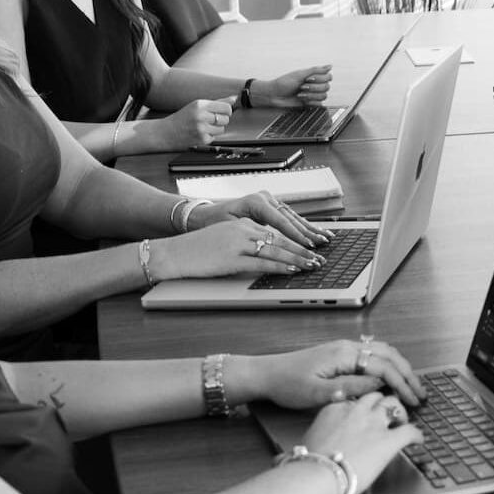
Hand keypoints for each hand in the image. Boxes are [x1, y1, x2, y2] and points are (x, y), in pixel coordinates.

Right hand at [149, 216, 322, 278]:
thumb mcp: (225, 238)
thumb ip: (246, 242)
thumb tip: (269, 253)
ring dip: (297, 258)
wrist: (173, 253)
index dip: (296, 239)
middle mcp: (243, 230)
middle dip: (303, 249)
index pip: (276, 230)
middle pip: (280, 238)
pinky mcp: (231, 258)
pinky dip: (279, 266)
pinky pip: (261, 263)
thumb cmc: (198, 249)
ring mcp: (237, 243)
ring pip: (275, 250)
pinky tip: (292, 270)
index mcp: (243, 223)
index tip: (312, 246)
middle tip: (320, 257)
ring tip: (313, 265)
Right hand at [156, 99, 233, 147]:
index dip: (226, 111)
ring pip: (222, 129)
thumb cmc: (182, 118)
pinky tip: (198, 134)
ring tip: (202, 127)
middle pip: (226, 119)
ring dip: (215, 129)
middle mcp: (201, 116)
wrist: (165, 133)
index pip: (226, 107)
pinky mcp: (202, 139)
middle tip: (209, 120)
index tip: (222, 112)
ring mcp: (202, 128)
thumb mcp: (197, 106)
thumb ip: (217, 102)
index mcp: (200, 104)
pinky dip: (209, 136)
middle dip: (220, 120)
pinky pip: (214, 137)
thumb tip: (235, 98)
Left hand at [206, 191, 333, 247]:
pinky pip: (290, 217)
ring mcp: (269, 200)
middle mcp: (265, 198)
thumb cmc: (214, 223)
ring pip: (294, 217)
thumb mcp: (231, 229)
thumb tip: (269, 245)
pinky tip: (315, 232)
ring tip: (325, 238)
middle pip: (291, 218)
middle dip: (308, 233)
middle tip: (322, 244)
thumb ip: (252, 235)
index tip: (307, 245)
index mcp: (255, 201)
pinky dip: (303, 226)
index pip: (280, 220)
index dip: (295, 234)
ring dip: (310, 229)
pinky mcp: (271, 206)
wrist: (204, 215)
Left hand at [236, 337, 425, 407]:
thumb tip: (379, 385)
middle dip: (408, 374)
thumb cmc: (288, 384)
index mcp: (344, 354)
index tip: (413, 400)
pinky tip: (392, 377)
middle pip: (389, 355)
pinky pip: (373, 354)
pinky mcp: (341, 354)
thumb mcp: (319, 393)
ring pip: (383, 352)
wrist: (266, 374)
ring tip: (412, 386)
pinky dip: (388, 364)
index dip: (402, 384)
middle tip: (421, 393)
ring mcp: (344, 348)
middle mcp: (347, 347)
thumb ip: (351, 387)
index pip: (383, 366)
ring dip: (400, 368)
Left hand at [261, 65, 333, 107]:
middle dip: (314, 87)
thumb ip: (316, 70)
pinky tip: (302, 100)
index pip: (328, 77)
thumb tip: (330, 66)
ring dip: (311, 95)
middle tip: (302, 87)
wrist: (274, 95)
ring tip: (300, 94)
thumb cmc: (284, 83)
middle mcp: (315, 85)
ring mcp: (313, 94)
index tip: (308, 78)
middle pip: (327, 87)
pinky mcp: (310, 104)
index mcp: (313, 76)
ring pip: (324, 96)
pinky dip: (311, 102)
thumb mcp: (300, 74)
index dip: (320, 79)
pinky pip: (319, 104)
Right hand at [299, 392, 424, 491]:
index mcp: (335, 409)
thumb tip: (312, 449)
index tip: (363, 414)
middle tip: (386, 414)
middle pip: (376, 397)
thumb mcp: (310, 442)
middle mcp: (356, 411)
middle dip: (382, 403)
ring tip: (402, 421)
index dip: (361, 408)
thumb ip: (319, 438)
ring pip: (393, 405)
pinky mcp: (389, 440)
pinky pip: (410, 431)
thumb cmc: (309, 465)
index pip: (354, 400)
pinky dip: (417, 434)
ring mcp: (374, 423)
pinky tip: (418, 440)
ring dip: (399, 412)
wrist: (317, 475)